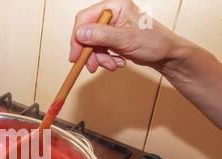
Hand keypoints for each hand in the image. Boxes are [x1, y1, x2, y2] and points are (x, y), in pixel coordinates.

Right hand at [70, 0, 184, 72]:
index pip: (85, 18)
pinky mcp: (112, 39)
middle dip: (89, 52)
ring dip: (99, 58)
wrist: (166, 55)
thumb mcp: (126, 39)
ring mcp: (111, 27)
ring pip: (91, 44)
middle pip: (86, 33)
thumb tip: (80, 33)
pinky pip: (99, 50)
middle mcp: (111, 14)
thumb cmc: (154, 42)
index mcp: (115, 6)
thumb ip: (102, 35)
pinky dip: (105, 60)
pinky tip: (117, 63)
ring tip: (112, 65)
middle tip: (92, 66)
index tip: (76, 54)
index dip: (78, 37)